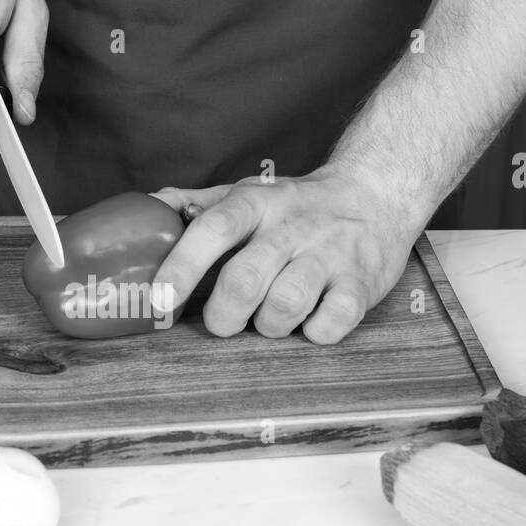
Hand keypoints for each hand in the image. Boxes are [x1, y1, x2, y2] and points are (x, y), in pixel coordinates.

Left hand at [151, 169, 426, 343]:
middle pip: (245, 280)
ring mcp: (330, 255)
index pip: (213, 228)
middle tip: (223, 322)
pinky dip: (314, 333)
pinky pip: (331, 323)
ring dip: (269, 326)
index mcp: (257, 202)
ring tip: (271, 318)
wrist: (378, 192)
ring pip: (285, 306)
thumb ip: (197, 203)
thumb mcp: (249, 191)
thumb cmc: (298, 205)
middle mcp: (292, 226)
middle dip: (223, 315)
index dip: (183, 265)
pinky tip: (310, 320)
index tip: (161, 299)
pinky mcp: (362, 284)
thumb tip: (147, 207)